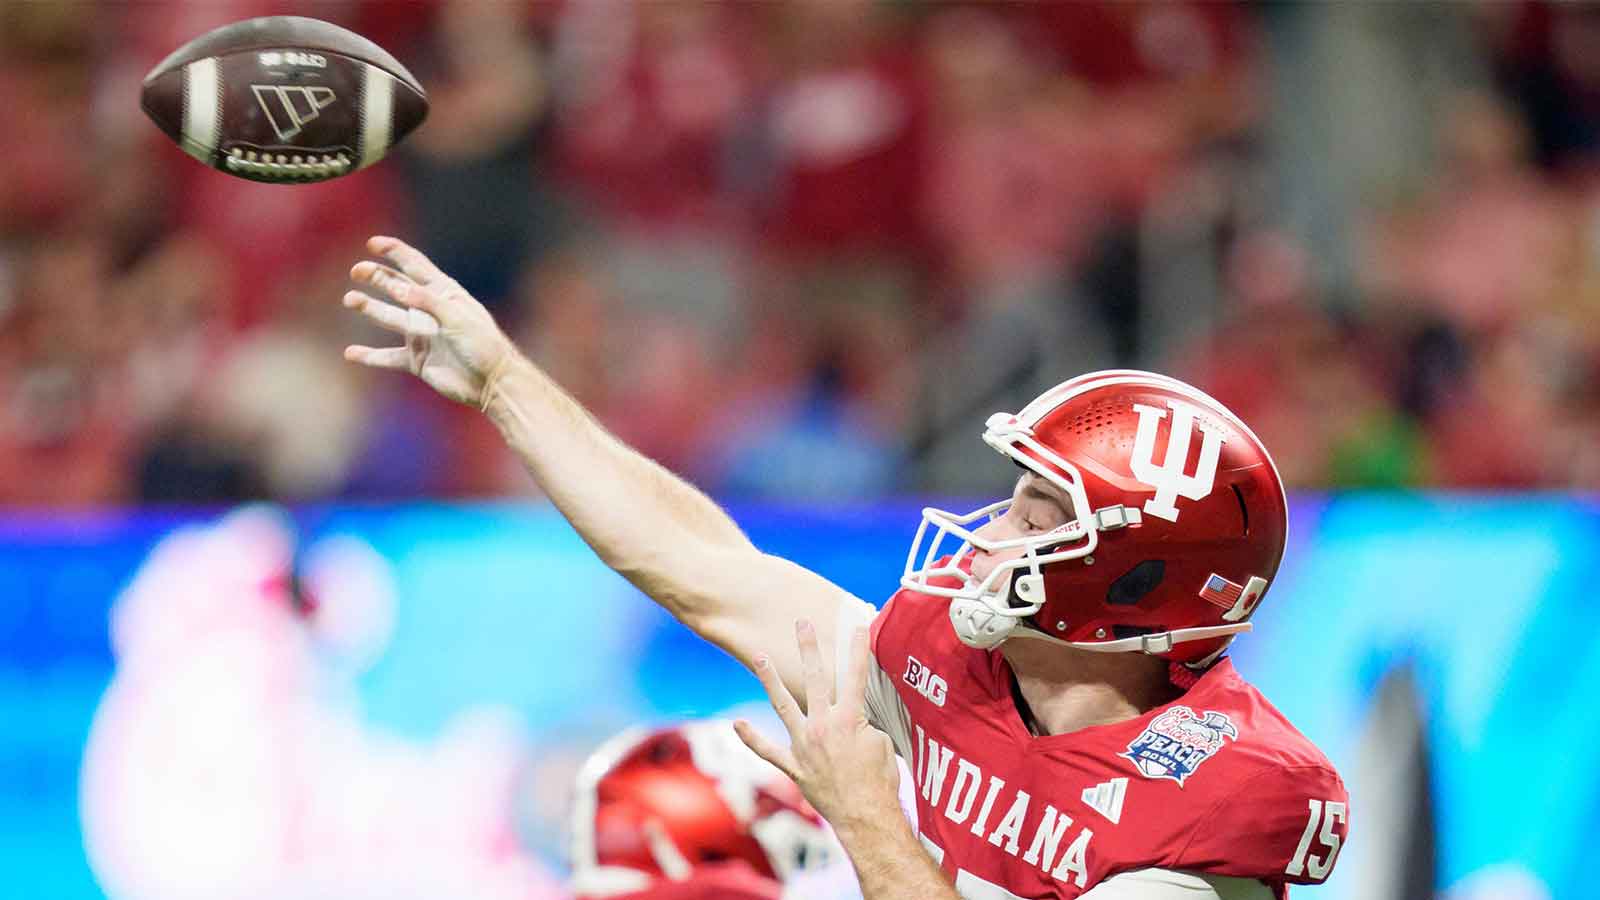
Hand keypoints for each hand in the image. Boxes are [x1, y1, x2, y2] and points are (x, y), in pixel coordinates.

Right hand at [342, 236, 515, 406]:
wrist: (492, 382)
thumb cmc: (482, 345)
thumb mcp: (457, 318)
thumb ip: (428, 302)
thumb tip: (398, 288)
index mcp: (444, 294)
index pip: (416, 266)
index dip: (395, 252)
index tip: (373, 243)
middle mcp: (430, 311)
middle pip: (397, 288)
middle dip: (377, 277)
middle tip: (356, 271)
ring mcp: (422, 335)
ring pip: (389, 317)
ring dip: (369, 307)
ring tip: (351, 299)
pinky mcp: (417, 360)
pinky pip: (388, 357)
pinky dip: (370, 356)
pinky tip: (350, 353)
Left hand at [735, 621, 900, 835]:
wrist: (865, 817)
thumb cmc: (880, 781)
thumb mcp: (882, 744)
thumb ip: (865, 723)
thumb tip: (858, 712)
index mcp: (850, 719)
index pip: (856, 676)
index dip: (857, 650)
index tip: (856, 626)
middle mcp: (823, 726)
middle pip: (816, 679)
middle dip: (808, 649)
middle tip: (801, 623)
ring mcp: (805, 746)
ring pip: (783, 706)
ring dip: (770, 680)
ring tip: (759, 658)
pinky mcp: (794, 766)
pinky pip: (769, 751)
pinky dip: (752, 739)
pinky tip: (737, 724)